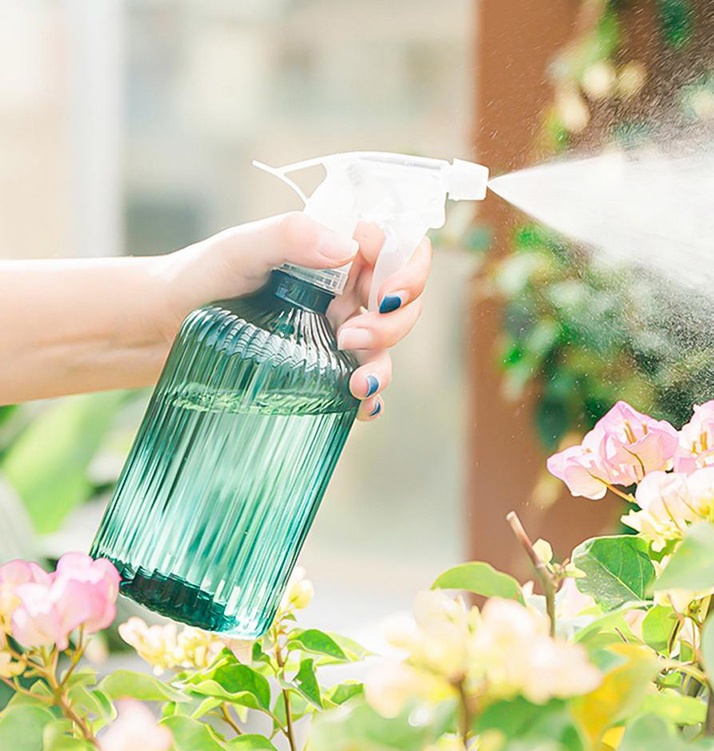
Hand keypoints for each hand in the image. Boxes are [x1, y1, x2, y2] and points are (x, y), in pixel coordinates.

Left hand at [159, 213, 431, 420]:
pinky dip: (371, 399)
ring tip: (356, 383)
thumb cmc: (200, 276)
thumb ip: (292, 235)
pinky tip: (362, 407)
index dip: (407, 269)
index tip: (382, 289)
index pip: (397, 252)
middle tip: (351, 336)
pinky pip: (359, 386)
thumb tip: (349, 247)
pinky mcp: (318, 372)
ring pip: (385, 349)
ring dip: (383, 365)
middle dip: (392, 323)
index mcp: (334, 256)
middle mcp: (341, 295)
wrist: (161, 324)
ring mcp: (332, 335)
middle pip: (400, 306)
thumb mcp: (242, 247)